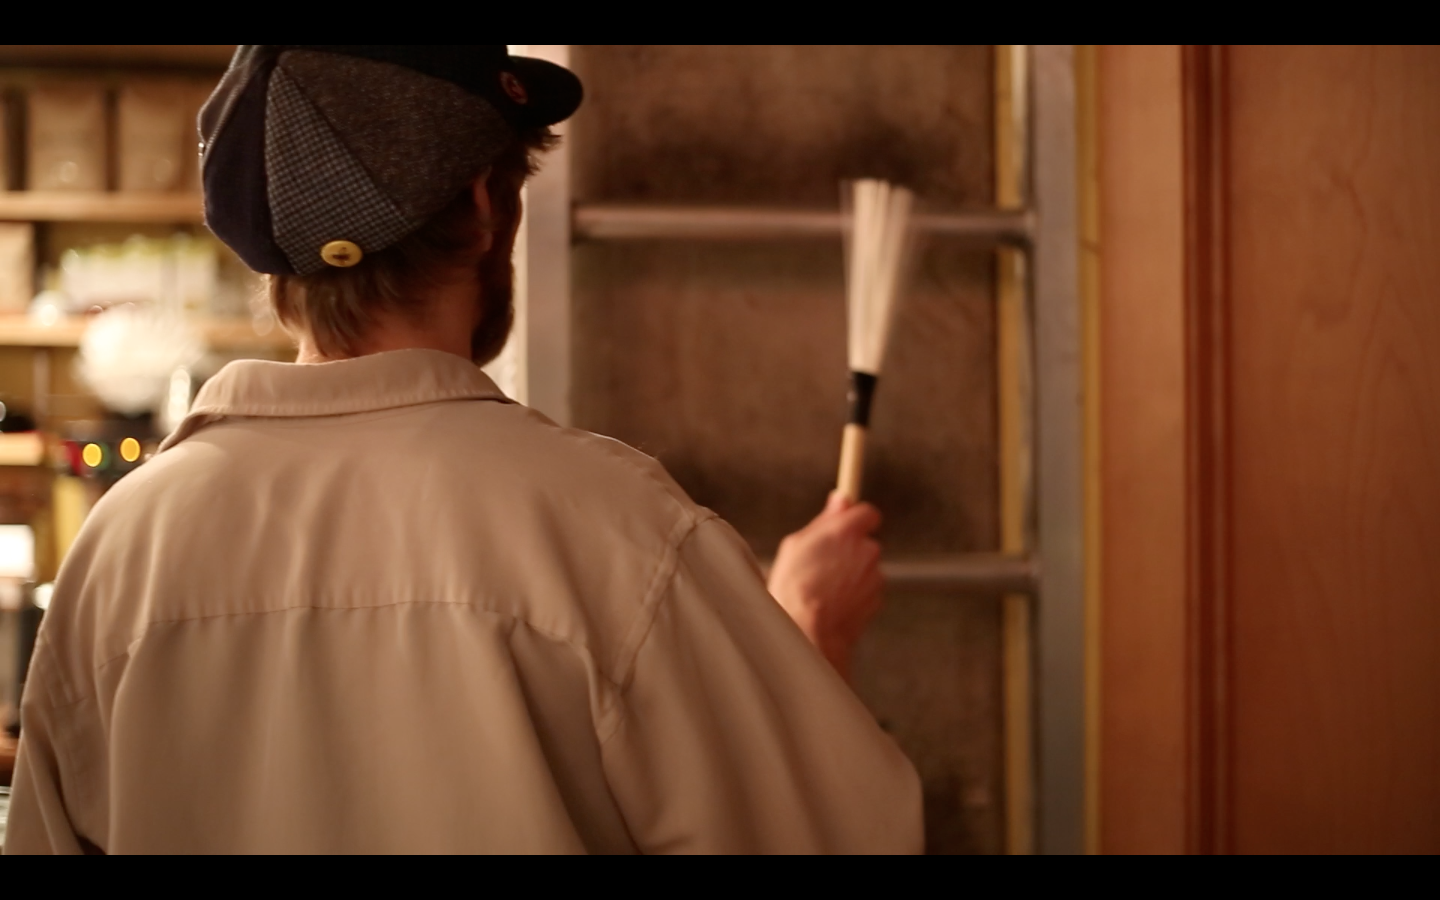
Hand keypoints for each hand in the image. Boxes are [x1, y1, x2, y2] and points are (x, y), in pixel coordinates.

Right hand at [767, 492, 883, 679]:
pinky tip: (833, 605)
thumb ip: (825, 520)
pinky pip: (866, 590)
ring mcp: (875, 576)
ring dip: (850, 575)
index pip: (868, 513)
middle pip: (865, 543)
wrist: (809, 633)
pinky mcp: (877, 600)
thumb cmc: (794, 587)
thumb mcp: (797, 544)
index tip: (844, 526)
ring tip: (823, 590)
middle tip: (822, 564)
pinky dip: (854, 595)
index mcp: (847, 531)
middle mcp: (867, 550)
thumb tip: (841, 498)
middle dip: (849, 551)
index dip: (856, 519)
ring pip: (865, 569)